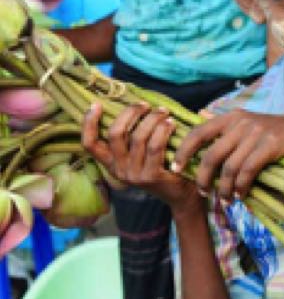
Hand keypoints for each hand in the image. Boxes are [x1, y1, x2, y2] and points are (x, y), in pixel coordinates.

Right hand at [81, 102, 198, 212]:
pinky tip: (172, 124)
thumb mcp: (140, 153)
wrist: (181, 194)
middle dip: (130, 113)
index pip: (89, 144)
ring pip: (138, 137)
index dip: (88, 123)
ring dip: (152, 118)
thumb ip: (132, 136)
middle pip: (115, 133)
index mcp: (111, 163)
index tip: (96, 104)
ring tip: (163, 112)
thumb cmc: (162, 165)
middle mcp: (118, 170)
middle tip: (145, 105)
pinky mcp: (151, 176)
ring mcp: (134, 175)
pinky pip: (155, 146)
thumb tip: (132, 106)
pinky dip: (163, 130)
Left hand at [172, 111, 283, 201]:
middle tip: (203, 193)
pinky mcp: (272, 144)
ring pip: (229, 167)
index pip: (198, 132)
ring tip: (225, 200)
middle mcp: (242, 122)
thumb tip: (198, 143)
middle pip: (211, 155)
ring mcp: (257, 132)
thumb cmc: (276, 136)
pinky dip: (241, 186)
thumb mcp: (250, 127)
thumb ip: (227, 133)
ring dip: (224, 189)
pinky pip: (247, 170)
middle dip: (203, 178)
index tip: (176, 168)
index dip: (184, 151)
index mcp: (233, 117)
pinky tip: (241, 195)